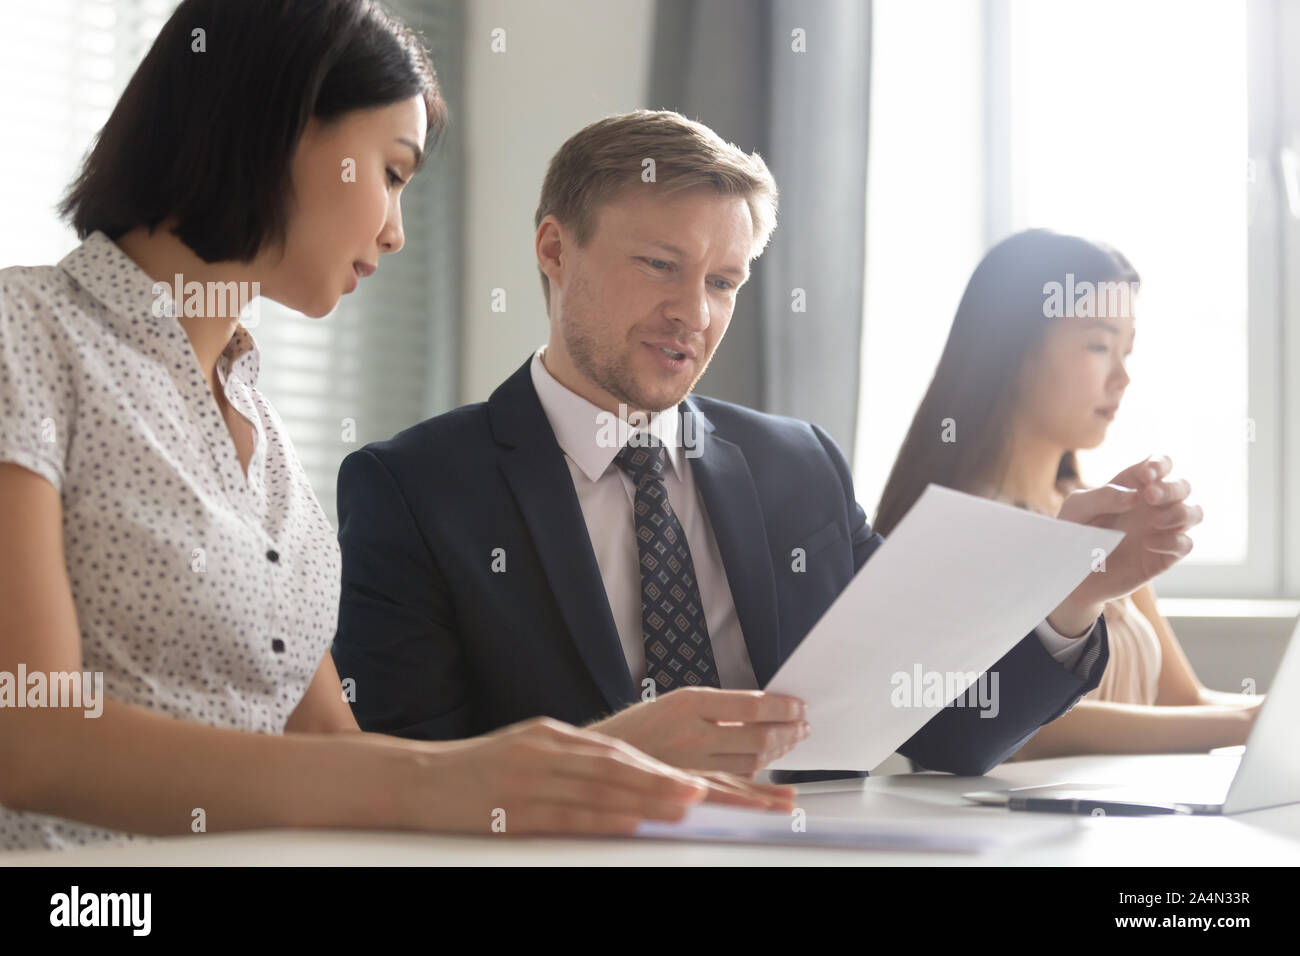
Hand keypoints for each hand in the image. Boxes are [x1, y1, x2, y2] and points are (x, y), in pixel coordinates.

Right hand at [399, 717, 793, 834]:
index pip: (614, 751)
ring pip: (597, 791)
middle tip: (700, 793)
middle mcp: (544, 751)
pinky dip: (601, 820)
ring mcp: (528, 779)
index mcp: (550, 734)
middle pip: (614, 768)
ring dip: (642, 802)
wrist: (416, 779)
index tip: (690, 780)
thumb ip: (568, 758)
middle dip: (661, 782)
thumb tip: (618, 773)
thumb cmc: (475, 770)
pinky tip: (627, 826)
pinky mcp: (511, 809)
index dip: (655, 768)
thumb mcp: (524, 750)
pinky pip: (565, 816)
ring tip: (679, 810)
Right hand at [588, 686, 810, 774]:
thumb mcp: (678, 701)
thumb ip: (718, 707)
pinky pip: (734, 790)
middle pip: (756, 737)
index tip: (798, 706)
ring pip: (750, 764)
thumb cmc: (642, 726)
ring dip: (780, 754)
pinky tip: (780, 790)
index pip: (751, 705)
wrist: (602, 756)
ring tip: (795, 743)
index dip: (782, 706)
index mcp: (688, 703)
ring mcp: (691, 765)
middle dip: (788, 731)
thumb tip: (763, 710)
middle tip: (804, 725)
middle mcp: (691, 734)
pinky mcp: (690, 789)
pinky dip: (762, 789)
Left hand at [1048, 455, 1202, 634]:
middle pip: (1183, 486)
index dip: (1161, 464)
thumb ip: (1103, 496)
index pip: (1162, 464)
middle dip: (1171, 488)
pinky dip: (1172, 541)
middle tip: (1149, 497)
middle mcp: (1152, 506)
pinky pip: (1186, 544)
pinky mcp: (1163, 557)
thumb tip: (1135, 496)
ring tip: (1154, 520)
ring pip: (1194, 512)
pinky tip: (1147, 544)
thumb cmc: (1073, 533)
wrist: (1070, 573)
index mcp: (1133, 487)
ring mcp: (1161, 531)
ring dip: (1179, 512)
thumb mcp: (1078, 508)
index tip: (1145, 475)